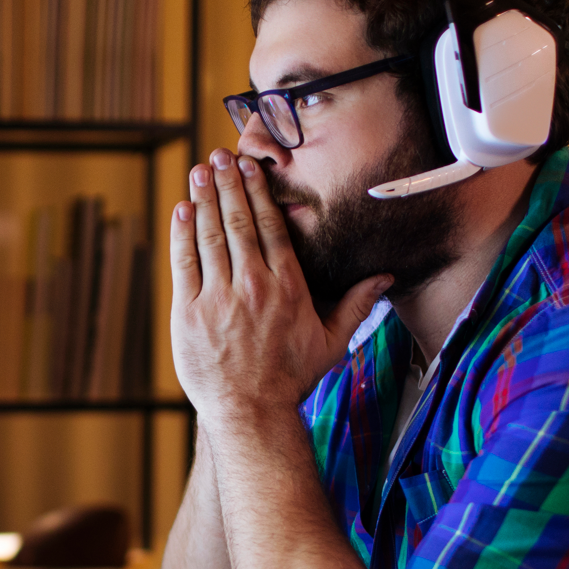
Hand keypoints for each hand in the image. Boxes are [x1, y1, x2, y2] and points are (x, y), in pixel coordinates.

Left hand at [170, 149, 393, 423]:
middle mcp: (252, 287)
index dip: (258, 192)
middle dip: (228, 184)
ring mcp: (218, 299)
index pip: (270, 227)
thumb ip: (356, 304)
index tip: (250, 167)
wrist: (251, 412)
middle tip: (219, 156)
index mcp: (287, 287)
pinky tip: (181, 209)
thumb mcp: (331, 342)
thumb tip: (386, 278)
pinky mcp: (189, 314)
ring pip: (210, 236)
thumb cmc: (291, 378)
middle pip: (239, 222)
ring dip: (204, 199)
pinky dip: (182, 233)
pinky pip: (184, 264)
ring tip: (200, 171)